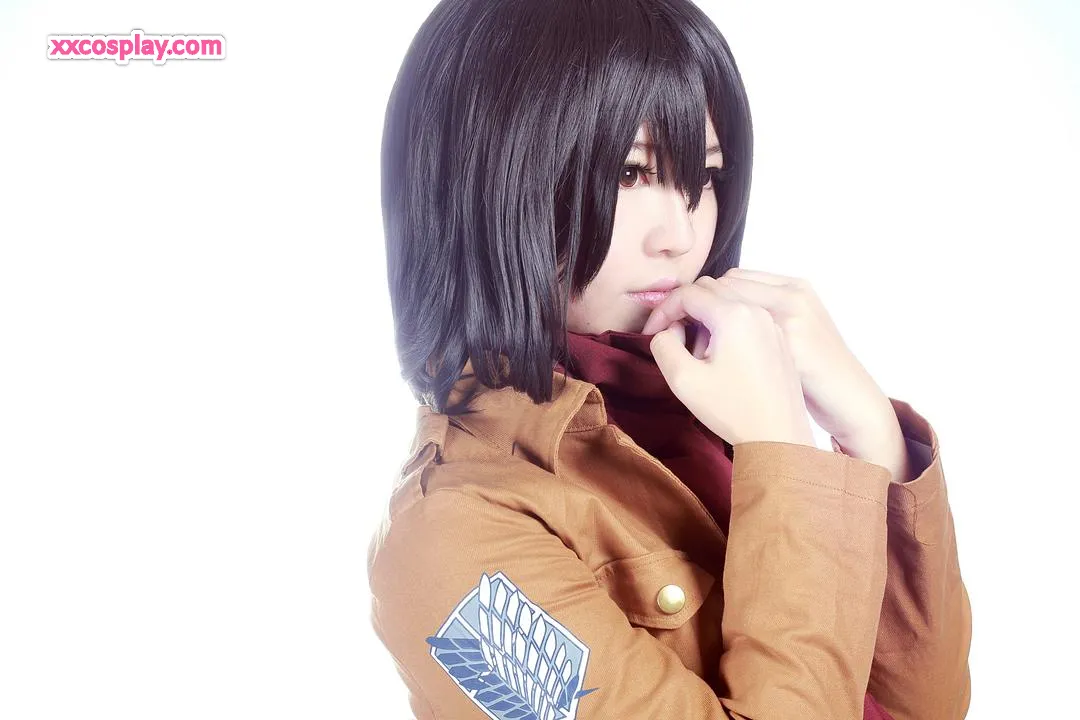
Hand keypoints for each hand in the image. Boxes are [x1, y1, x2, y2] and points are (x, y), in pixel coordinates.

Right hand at [646, 277, 815, 446]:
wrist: (779, 437)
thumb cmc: (732, 410)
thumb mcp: (683, 379)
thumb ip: (663, 345)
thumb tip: (669, 330)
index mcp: (734, 314)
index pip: (687, 293)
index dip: (662, 310)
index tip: (651, 333)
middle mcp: (757, 310)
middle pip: (710, 289)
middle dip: (684, 310)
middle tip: (674, 341)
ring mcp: (772, 322)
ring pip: (728, 300)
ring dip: (705, 318)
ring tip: (699, 354)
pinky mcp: (779, 336)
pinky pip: (746, 315)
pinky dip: (726, 325)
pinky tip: (721, 357)